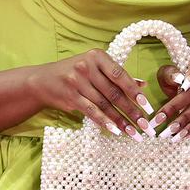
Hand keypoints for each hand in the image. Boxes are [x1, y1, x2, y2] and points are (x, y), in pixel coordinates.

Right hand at [27, 48, 154, 139]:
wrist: (42, 80)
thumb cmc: (75, 72)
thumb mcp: (96, 68)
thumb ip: (118, 75)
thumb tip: (143, 84)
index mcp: (98, 56)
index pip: (121, 76)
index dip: (135, 92)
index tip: (148, 106)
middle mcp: (87, 67)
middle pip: (114, 93)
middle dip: (132, 111)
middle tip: (145, 125)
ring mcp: (77, 82)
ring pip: (104, 104)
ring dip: (120, 120)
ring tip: (133, 132)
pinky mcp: (70, 96)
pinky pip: (91, 111)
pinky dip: (104, 121)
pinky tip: (115, 130)